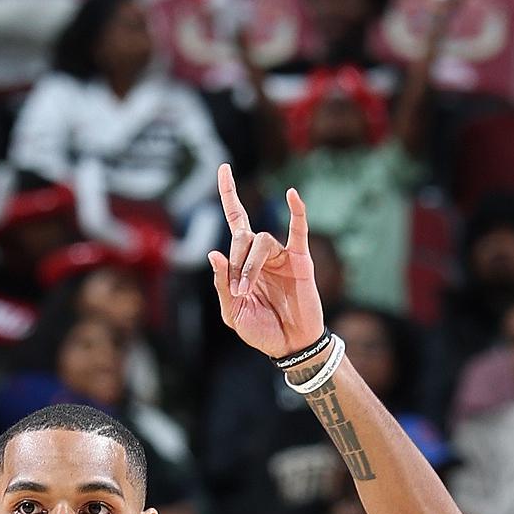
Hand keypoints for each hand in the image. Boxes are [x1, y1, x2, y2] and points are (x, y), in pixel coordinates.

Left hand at [208, 166, 323, 361]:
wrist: (290, 345)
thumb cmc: (261, 331)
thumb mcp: (233, 314)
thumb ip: (223, 285)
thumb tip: (213, 253)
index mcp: (244, 263)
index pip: (236, 222)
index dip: (229, 194)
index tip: (223, 168)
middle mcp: (262, 253)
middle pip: (243, 235)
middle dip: (235, 261)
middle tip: (238, 290)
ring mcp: (281, 255)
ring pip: (262, 241)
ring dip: (250, 265)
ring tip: (247, 290)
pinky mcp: (300, 260)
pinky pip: (298, 230)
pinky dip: (297, 212)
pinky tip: (292, 195)